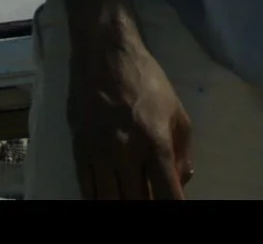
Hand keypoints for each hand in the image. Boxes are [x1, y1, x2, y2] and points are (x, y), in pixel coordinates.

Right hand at [68, 19, 194, 198]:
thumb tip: (180, 183)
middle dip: (148, 204)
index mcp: (155, 143)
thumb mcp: (177, 112)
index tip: (174, 206)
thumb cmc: (147, 81)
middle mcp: (125, 154)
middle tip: (152, 194)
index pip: (166, 195)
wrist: (104, 55)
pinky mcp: (79, 151)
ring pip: (110, 201)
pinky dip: (100, 198)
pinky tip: (111, 194)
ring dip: (123, 201)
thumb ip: (183, 154)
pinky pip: (88, 190)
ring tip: (132, 194)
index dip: (172, 207)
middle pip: (137, 202)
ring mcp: (98, 154)